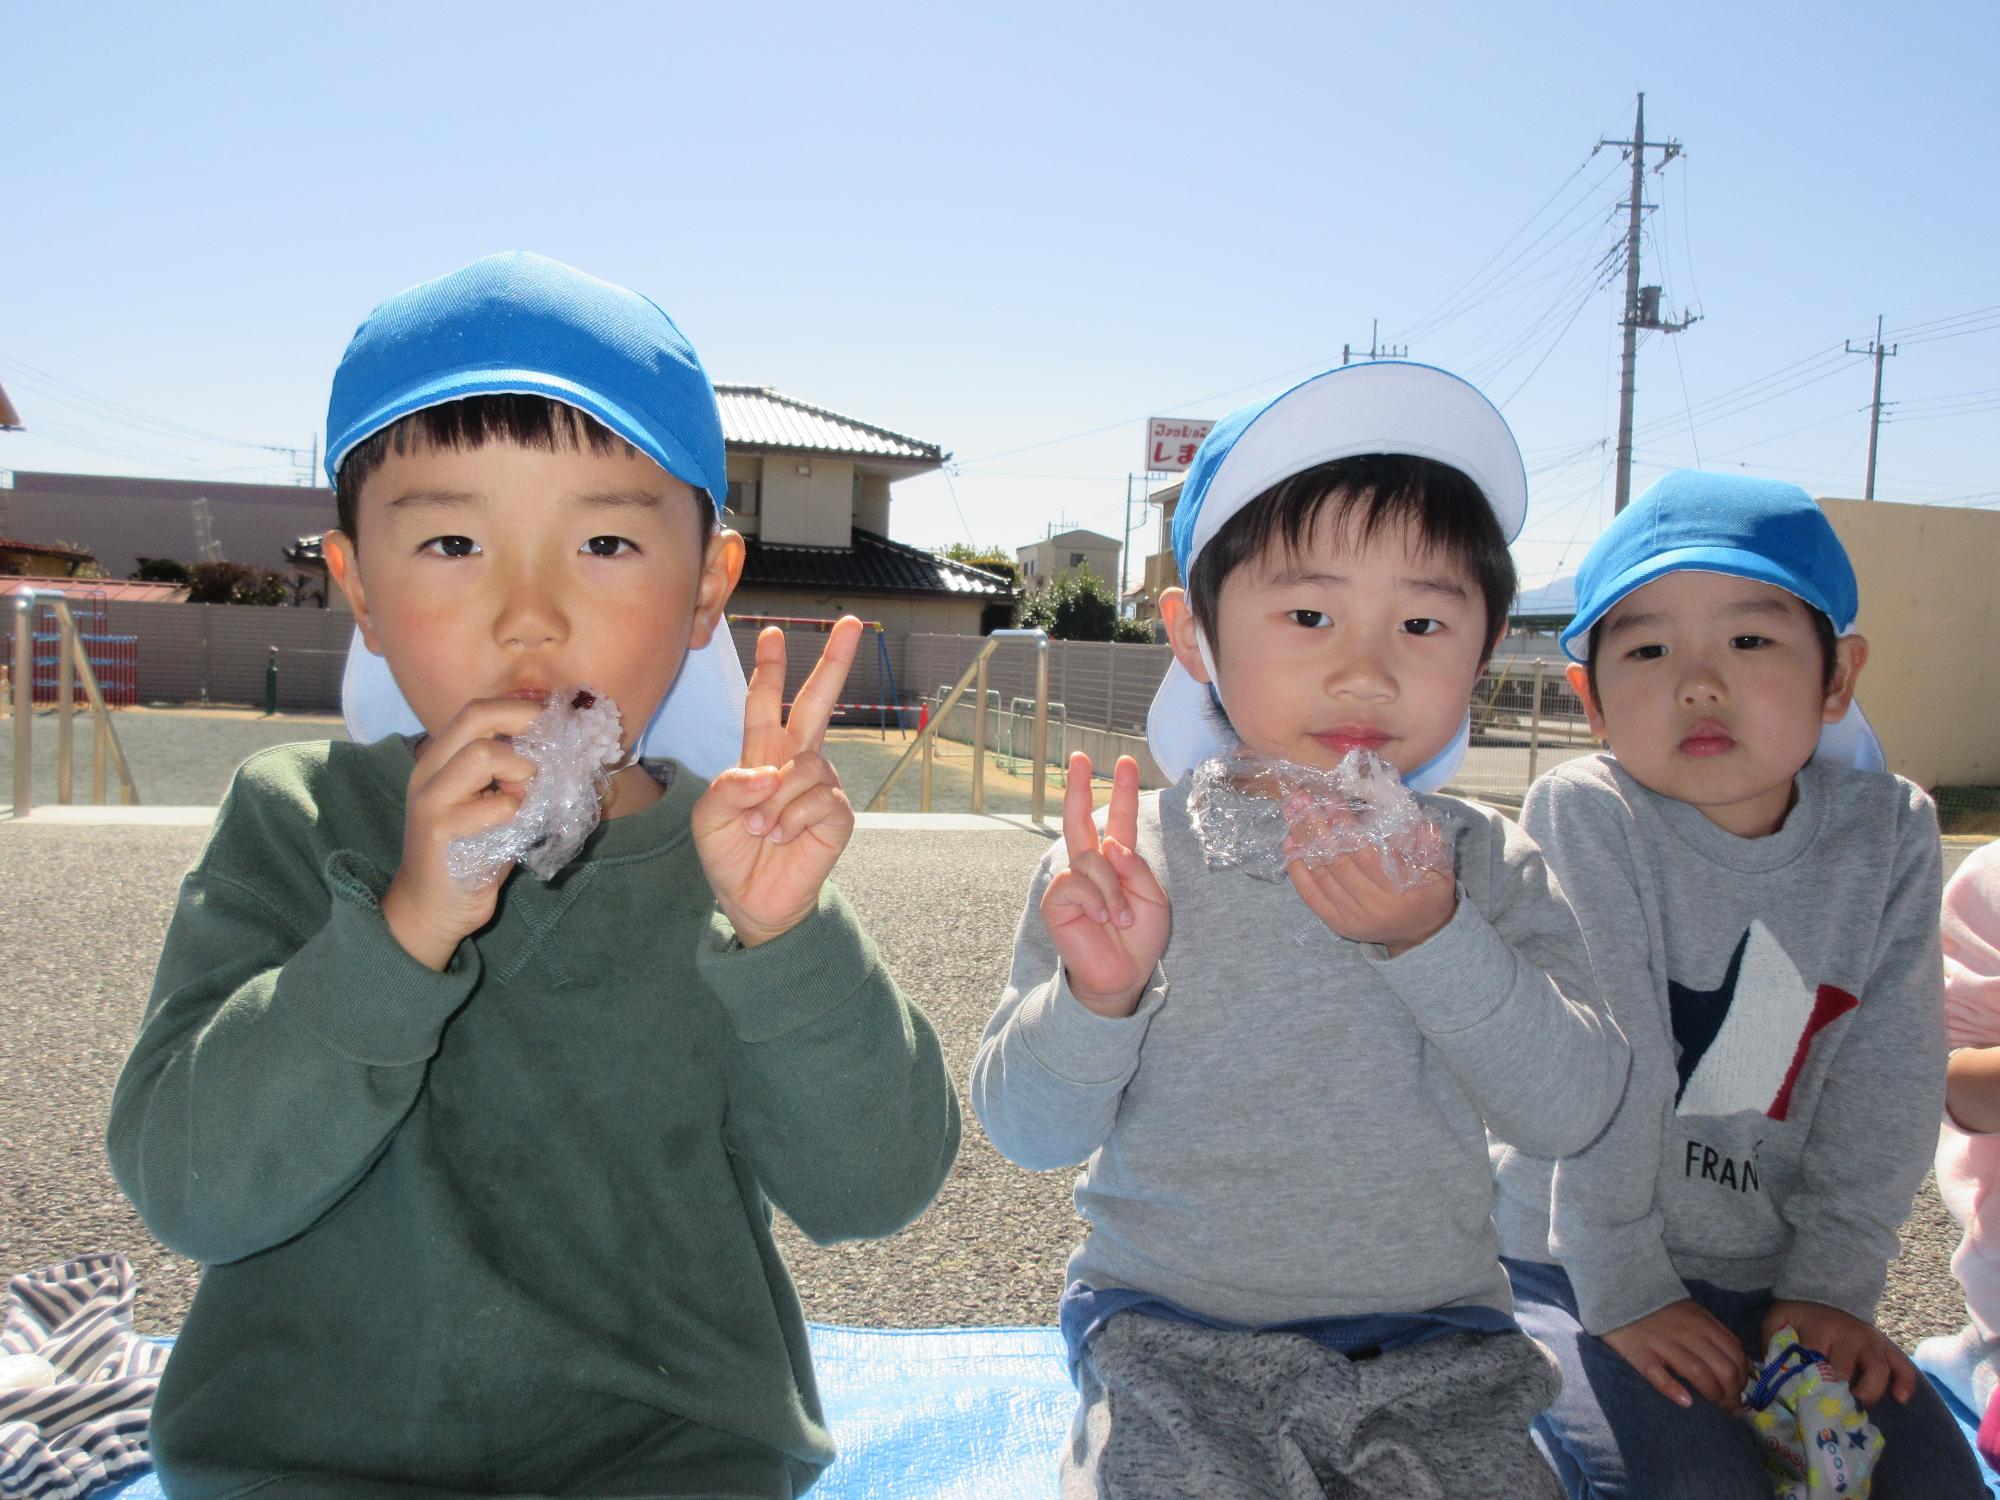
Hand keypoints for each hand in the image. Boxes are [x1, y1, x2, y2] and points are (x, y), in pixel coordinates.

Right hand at [382, 698, 541, 969]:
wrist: (431, 908)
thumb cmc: (471, 853)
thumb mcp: (489, 804)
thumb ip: (513, 775)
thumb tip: (565, 748)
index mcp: (439, 759)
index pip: (478, 710)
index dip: (521, 709)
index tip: (554, 723)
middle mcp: (429, 772)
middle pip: (477, 717)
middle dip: (525, 722)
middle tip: (551, 748)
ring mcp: (431, 800)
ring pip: (483, 755)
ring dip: (521, 771)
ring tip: (527, 796)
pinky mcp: (441, 833)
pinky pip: (496, 808)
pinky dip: (519, 813)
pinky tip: (517, 829)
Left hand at [693, 619, 858, 946]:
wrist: (751, 900)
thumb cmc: (730, 853)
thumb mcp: (708, 817)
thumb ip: (729, 786)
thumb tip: (768, 773)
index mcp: (761, 754)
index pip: (766, 704)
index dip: (770, 670)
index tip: (773, 633)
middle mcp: (795, 762)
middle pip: (817, 703)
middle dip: (833, 662)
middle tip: (851, 623)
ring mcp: (820, 786)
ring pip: (804, 767)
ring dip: (775, 800)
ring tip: (761, 829)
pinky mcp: (838, 814)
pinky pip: (818, 799)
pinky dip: (791, 819)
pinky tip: (781, 837)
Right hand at [1039, 753, 1168, 1017]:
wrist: (1123, 975)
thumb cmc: (1138, 938)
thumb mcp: (1153, 898)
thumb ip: (1137, 868)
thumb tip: (1111, 845)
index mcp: (1117, 862)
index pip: (1119, 820)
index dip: (1122, 792)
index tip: (1126, 762)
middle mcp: (1091, 866)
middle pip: (1079, 819)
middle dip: (1079, 787)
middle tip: (1079, 758)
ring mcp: (1071, 881)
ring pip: (1091, 860)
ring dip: (1113, 891)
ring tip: (1121, 920)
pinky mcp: (1057, 900)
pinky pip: (1078, 882)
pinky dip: (1098, 901)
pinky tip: (1101, 920)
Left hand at [1284, 806, 1454, 954]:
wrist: (1421, 935)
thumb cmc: (1430, 894)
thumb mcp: (1440, 868)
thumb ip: (1429, 842)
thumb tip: (1408, 814)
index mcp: (1398, 892)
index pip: (1364, 853)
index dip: (1345, 826)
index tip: (1331, 800)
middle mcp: (1371, 908)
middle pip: (1337, 862)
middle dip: (1317, 827)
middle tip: (1302, 799)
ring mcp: (1350, 918)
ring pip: (1320, 875)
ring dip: (1303, 842)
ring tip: (1293, 812)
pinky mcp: (1336, 923)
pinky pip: (1311, 895)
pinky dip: (1297, 870)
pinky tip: (1290, 844)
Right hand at [1603, 1299, 1752, 1410]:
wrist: (1620, 1294)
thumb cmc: (1661, 1310)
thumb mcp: (1695, 1314)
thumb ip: (1718, 1336)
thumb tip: (1746, 1367)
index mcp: (1703, 1323)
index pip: (1735, 1355)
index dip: (1744, 1378)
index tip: (1740, 1391)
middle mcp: (1688, 1333)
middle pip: (1723, 1369)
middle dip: (1732, 1393)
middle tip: (1729, 1405)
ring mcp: (1663, 1344)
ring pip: (1699, 1374)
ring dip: (1713, 1395)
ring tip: (1714, 1405)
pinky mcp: (1640, 1354)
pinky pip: (1659, 1376)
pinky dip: (1675, 1391)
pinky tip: (1686, 1402)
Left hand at [1762, 1299, 1917, 1406]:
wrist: (1824, 1292)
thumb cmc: (1799, 1315)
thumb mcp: (1778, 1320)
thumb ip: (1772, 1343)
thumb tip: (1772, 1374)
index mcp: (1819, 1329)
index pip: (1816, 1362)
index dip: (1810, 1385)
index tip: (1804, 1402)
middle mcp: (1848, 1335)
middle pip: (1846, 1371)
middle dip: (1837, 1393)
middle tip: (1828, 1409)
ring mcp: (1870, 1341)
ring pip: (1878, 1370)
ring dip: (1869, 1393)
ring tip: (1857, 1407)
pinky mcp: (1885, 1346)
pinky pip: (1903, 1364)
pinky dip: (1905, 1382)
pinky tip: (1900, 1399)